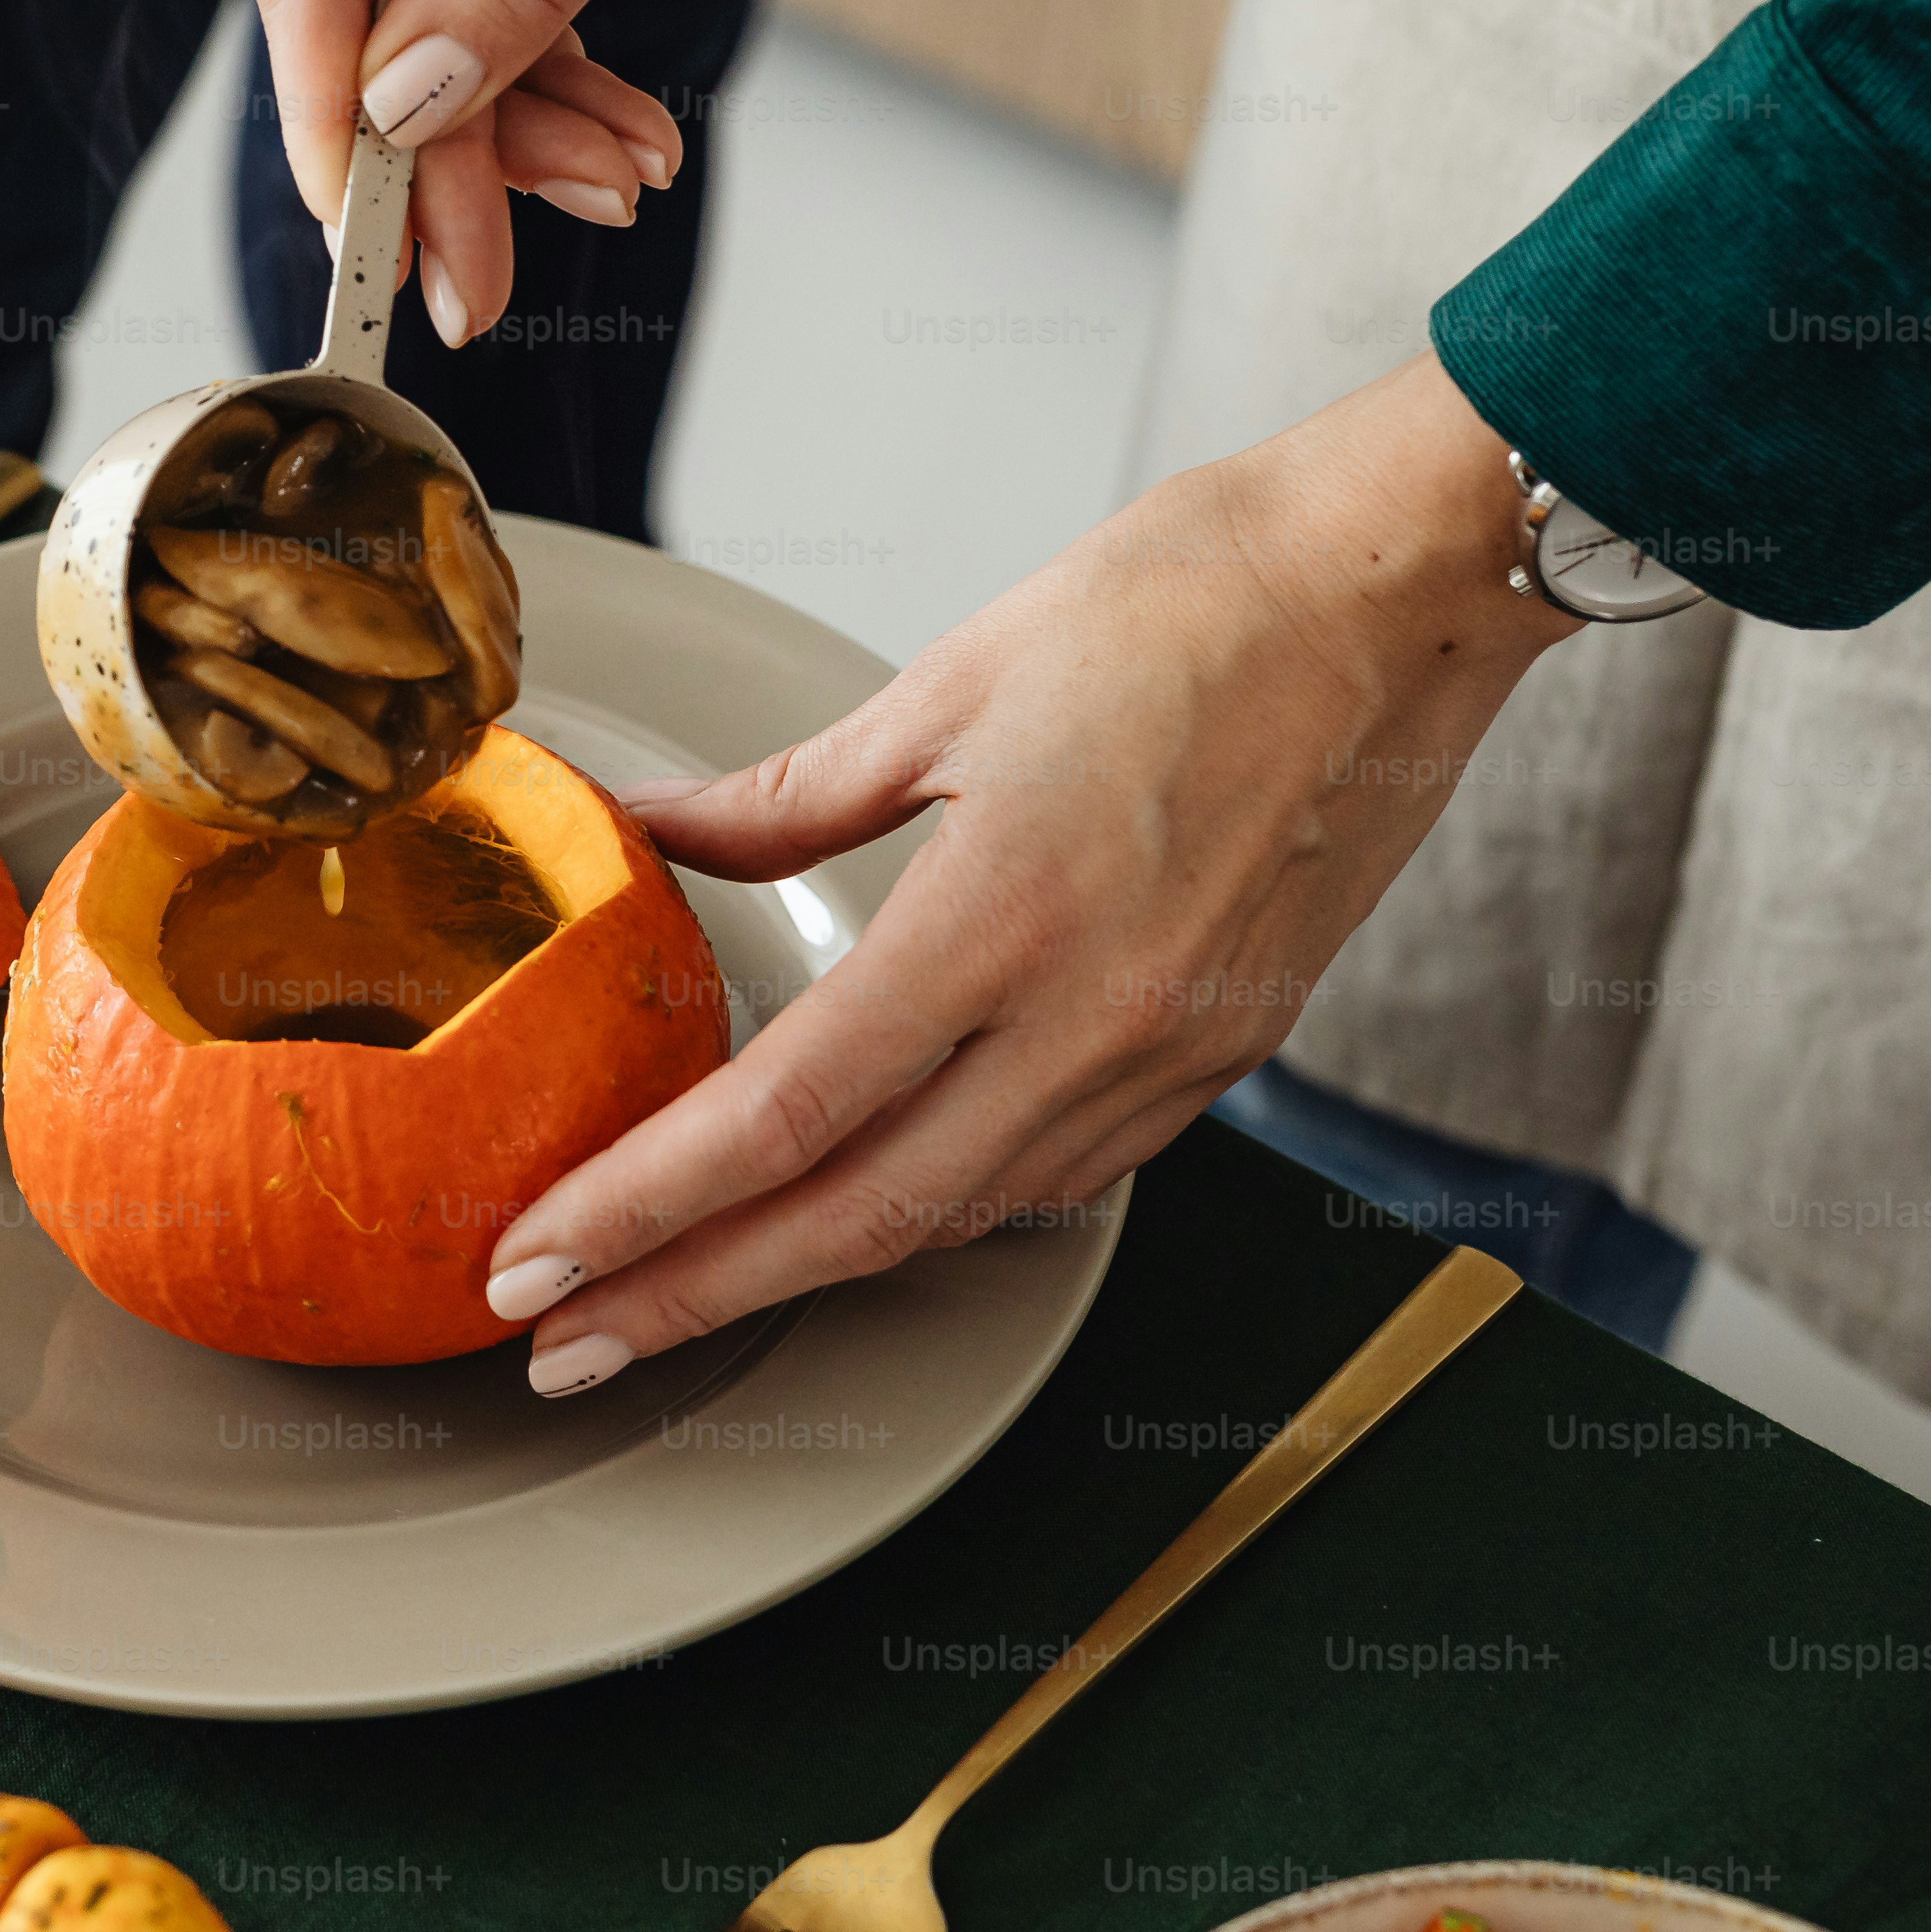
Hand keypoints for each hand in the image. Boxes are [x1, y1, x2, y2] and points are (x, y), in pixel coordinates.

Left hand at [483, 358, 1585, 1392]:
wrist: (1395, 586)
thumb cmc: (1189, 600)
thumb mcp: (946, 682)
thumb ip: (787, 796)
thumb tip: (651, 830)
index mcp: (1005, 912)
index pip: (782, 1115)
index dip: (642, 1207)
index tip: (535, 1264)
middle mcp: (1093, 1016)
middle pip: (854, 1217)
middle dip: (691, 1296)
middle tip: (563, 1346)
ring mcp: (1169, 1052)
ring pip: (953, 1216)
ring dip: (803, 1272)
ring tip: (677, 1294)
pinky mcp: (1223, 1055)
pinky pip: (1050, 1176)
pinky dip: (933, 1212)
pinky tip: (852, 1217)